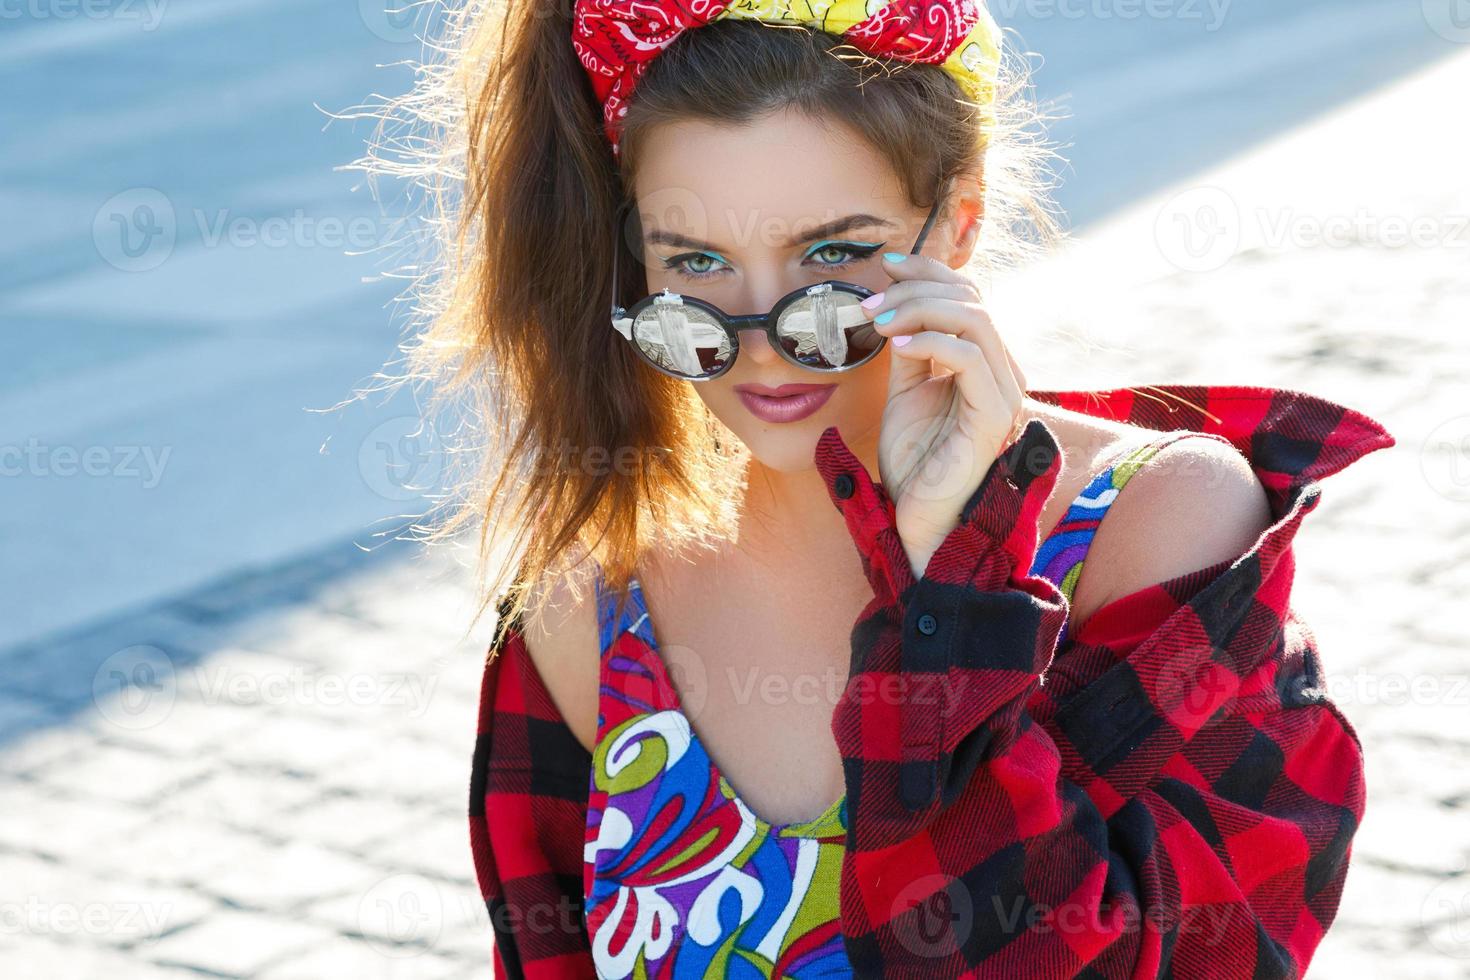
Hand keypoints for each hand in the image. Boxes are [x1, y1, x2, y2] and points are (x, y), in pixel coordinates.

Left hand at [862, 251, 1028, 576]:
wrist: (917, 518)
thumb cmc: (914, 461)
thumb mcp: (906, 391)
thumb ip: (910, 349)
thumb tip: (898, 306)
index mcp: (986, 363)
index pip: (970, 296)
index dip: (930, 271)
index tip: (886, 266)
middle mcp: (1004, 373)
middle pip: (974, 299)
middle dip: (919, 287)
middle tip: (871, 300)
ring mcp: (1005, 393)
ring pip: (976, 320)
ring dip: (920, 309)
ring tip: (878, 322)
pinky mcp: (994, 416)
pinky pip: (972, 359)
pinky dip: (933, 341)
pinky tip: (898, 345)